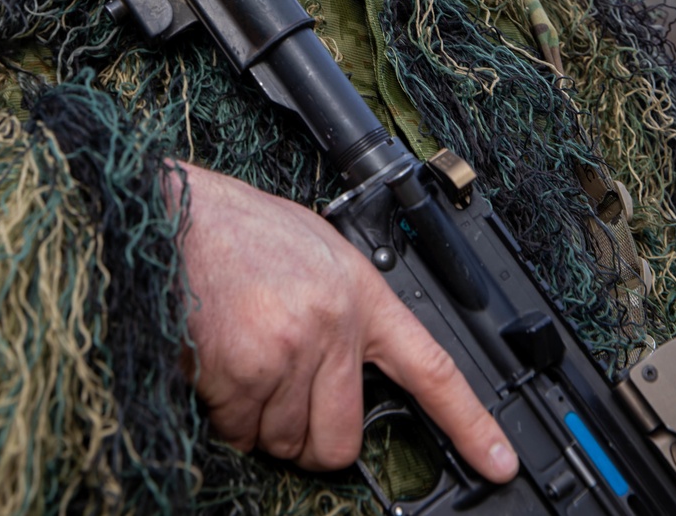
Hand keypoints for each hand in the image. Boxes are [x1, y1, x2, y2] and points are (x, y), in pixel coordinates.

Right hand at [166, 162, 517, 481]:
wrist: (178, 212)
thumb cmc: (238, 229)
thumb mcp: (315, 250)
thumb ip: (342, 308)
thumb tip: (347, 372)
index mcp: (360, 293)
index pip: (431, 368)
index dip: (469, 422)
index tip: (498, 462)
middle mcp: (334, 325)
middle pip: (341, 440)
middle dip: (309, 440)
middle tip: (281, 401)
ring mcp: (290, 350)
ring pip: (283, 442)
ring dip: (258, 423)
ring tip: (239, 359)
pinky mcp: (243, 371)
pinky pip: (237, 431)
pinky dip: (222, 413)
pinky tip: (214, 362)